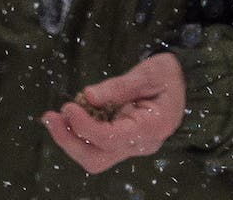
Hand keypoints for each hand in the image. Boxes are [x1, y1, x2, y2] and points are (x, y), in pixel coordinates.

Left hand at [44, 53, 185, 172]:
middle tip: (49, 117)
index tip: (67, 107)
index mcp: (151, 128)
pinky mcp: (120, 140)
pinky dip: (76, 133)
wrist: (184, 84)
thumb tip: (87, 96)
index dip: (85, 127)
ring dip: (68, 139)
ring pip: (94, 157)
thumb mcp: (148, 74)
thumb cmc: (167, 76)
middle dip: (69, 141)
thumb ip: (119, 87)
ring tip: (52, 117)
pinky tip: (67, 116)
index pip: (111, 139)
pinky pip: (95, 146)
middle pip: (97, 158)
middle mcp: (139, 144)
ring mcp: (130, 145)